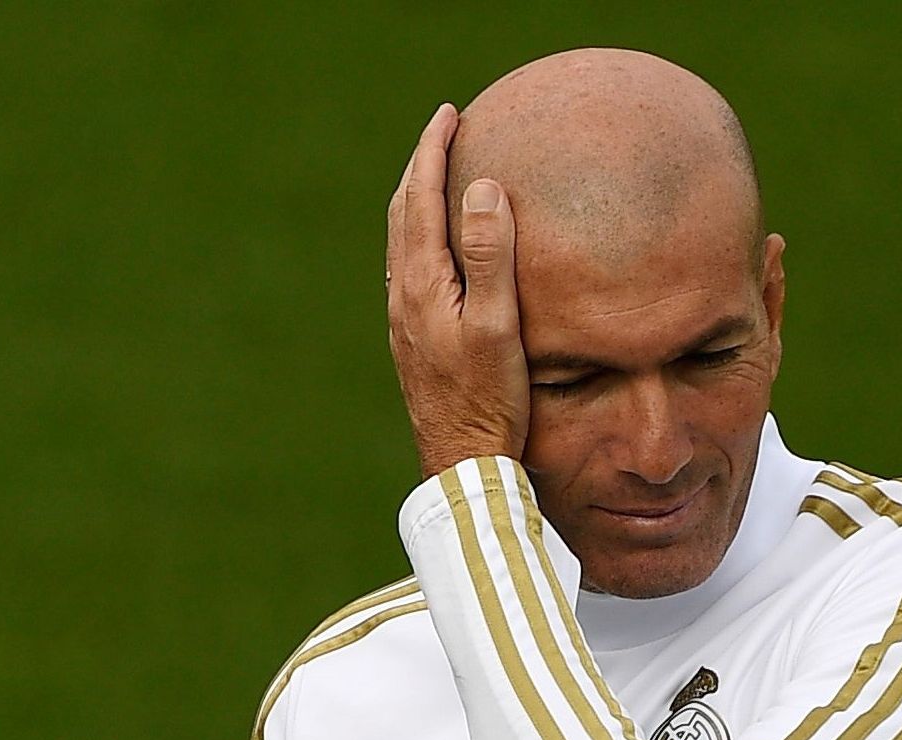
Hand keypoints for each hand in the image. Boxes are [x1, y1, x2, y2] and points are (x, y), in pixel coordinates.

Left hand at [386, 103, 529, 478]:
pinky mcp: (412, 340)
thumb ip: (489, 256)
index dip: (432, 151)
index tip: (448, 115)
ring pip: (402, 241)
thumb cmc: (489, 399)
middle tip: (444, 132)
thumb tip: (481, 187)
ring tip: (440, 178)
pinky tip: (440, 248)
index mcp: (422, 283)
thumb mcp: (498, 325)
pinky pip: (410, 267)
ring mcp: (404, 319)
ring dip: (418, 200)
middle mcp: (404, 296)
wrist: (462, 463)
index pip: (421, 197)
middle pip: (403, 212)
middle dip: (421, 166)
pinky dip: (422, 235)